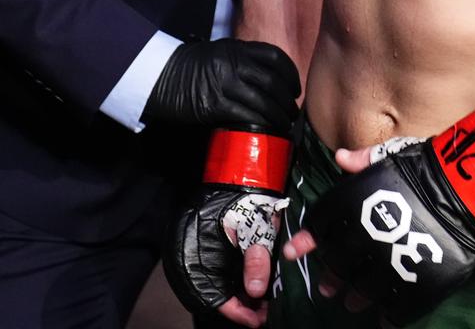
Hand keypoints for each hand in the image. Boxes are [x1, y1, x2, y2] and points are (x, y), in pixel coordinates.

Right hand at [141, 39, 299, 131]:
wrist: (160, 76)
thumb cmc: (191, 66)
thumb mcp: (220, 53)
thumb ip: (243, 60)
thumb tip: (267, 78)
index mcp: (238, 48)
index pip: (275, 57)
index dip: (291, 74)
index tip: (295, 88)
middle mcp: (234, 63)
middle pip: (273, 82)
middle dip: (288, 100)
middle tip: (293, 112)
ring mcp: (225, 84)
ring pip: (263, 102)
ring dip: (279, 116)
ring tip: (285, 126)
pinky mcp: (214, 105)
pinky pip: (246, 116)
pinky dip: (261, 125)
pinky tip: (267, 131)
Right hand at [165, 187, 285, 326]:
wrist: (238, 177)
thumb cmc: (243, 199)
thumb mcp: (255, 229)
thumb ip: (255, 259)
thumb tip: (256, 291)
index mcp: (197, 256)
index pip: (215, 300)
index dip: (239, 312)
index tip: (259, 318)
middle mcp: (192, 260)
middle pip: (217, 296)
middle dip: (241, 305)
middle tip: (264, 308)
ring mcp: (199, 255)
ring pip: (219, 287)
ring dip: (240, 294)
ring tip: (263, 296)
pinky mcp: (207, 250)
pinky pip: (218, 274)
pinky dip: (235, 281)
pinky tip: (254, 281)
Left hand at [284, 106, 474, 325]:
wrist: (470, 190)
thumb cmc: (429, 168)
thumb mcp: (395, 154)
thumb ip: (366, 159)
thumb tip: (342, 158)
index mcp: (361, 205)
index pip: (325, 224)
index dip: (308, 239)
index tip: (293, 251)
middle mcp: (370, 238)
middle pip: (341, 262)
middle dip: (331, 275)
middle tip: (327, 285)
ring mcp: (393, 264)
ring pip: (365, 289)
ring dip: (355, 297)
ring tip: (351, 302)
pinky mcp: (417, 284)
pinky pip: (396, 308)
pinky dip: (386, 316)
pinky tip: (381, 318)